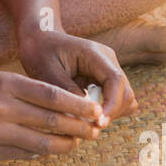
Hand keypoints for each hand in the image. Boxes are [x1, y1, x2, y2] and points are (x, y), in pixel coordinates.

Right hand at [0, 67, 106, 160]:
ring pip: (41, 144)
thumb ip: (31, 92)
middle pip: (51, 121)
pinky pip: (24, 154)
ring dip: (65, 144)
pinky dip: (42, 151)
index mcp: (5, 84)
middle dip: (79, 126)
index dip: (79, 105)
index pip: (52, 96)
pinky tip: (51, 147)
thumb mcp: (1, 79)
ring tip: (78, 142)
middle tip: (96, 129)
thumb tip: (71, 109)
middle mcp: (0, 109)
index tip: (96, 109)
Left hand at [16, 26, 137, 124]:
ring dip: (110, 113)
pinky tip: (86, 113)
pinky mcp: (105, 79)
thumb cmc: (39, 52)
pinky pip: (115, 100)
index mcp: (94, 54)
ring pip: (125, 99)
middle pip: (126, 93)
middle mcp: (108, 60)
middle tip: (89, 127)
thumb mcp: (47, 72)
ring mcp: (109, 69)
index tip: (99, 123)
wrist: (39, 38)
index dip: (112, 105)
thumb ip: (66, 92)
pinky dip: (105, 110)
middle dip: (111, 113)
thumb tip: (85, 116)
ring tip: (85, 118)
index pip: (116, 81)